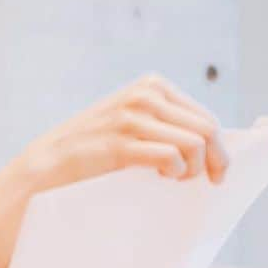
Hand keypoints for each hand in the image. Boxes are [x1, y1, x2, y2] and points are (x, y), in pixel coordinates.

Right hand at [14, 73, 228, 192]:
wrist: (48, 165)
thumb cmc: (95, 151)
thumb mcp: (132, 124)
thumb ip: (165, 123)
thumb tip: (215, 144)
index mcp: (152, 86)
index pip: (205, 117)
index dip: (219, 148)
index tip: (216, 172)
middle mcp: (145, 95)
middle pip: (206, 130)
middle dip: (215, 160)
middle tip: (209, 182)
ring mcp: (131, 117)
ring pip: (194, 143)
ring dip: (193, 169)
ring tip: (178, 180)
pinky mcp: (120, 143)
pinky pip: (171, 157)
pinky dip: (175, 172)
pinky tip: (163, 178)